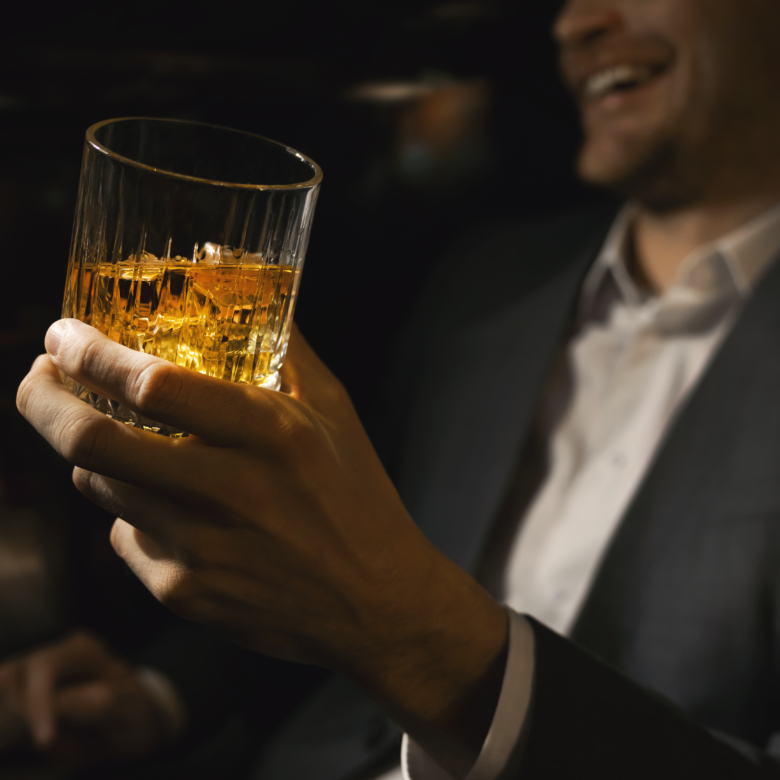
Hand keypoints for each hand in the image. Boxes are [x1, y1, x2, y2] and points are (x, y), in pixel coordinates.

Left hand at [17, 319, 507, 775]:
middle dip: (42, 402)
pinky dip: (129, 510)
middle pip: (93, 442)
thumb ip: (287, 346)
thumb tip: (243, 287)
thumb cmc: (357, 496)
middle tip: (38, 379)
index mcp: (271, 435)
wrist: (375, 602)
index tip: (62, 336)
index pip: (152, 385)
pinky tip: (168, 507)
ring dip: (91, 453)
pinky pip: (123, 537)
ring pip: (99, 488)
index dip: (89, 355)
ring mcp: (198, 550)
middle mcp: (228, 493)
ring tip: (115, 439)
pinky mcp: (183, 593)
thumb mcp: (335, 411)